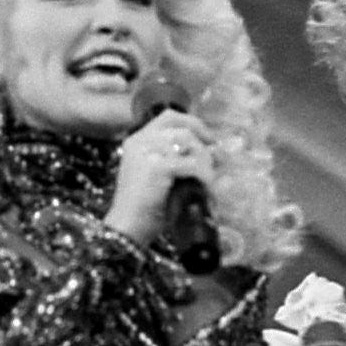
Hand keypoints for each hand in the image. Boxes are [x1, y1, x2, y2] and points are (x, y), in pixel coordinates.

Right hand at [105, 109, 215, 247]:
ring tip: (209, 178)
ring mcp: (147, 152)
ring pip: (188, 142)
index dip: (192, 123)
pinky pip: (191, 164)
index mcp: (137, 141)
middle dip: (203, 139)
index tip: (209, 138)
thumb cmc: (144, 208)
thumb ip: (178, 161)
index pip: (169, 118)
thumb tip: (214, 153)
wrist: (128, 227)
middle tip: (217, 157)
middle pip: (181, 126)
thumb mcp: (159, 177)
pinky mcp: (156, 167)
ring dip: (204, 159)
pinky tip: (207, 187)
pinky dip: (204, 175)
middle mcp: (139, 141)